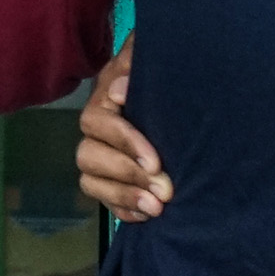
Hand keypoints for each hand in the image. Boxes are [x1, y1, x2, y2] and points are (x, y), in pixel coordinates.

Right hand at [77, 47, 169, 222]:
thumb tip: (121, 87)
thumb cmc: (170, 74)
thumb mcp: (155, 60)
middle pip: (89, 156)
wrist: (185, 95)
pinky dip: (123, 210)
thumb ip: (136, 61)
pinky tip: (148, 215)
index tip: (156, 160)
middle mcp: (97, 131)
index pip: (98, 122)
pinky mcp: (112, 181)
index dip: (124, 143)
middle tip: (165, 190)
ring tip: (157, 208)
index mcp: (105, 100)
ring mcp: (101, 158)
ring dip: (123, 195)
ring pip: (90, 181)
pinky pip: (104, 200)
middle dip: (127, 174)